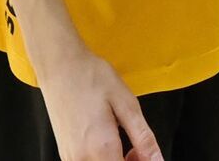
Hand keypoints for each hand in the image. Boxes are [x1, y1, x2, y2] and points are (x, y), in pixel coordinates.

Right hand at [37, 46, 161, 160]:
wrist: (61, 67)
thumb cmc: (94, 78)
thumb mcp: (126, 103)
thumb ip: (143, 137)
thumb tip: (158, 160)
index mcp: (101, 148)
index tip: (144, 151)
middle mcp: (82, 160)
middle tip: (137, 147)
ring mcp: (70, 158)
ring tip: (125, 143)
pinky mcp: (65, 153)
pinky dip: (102, 160)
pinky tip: (108, 142)